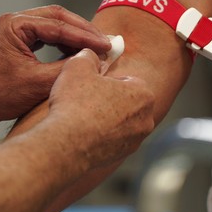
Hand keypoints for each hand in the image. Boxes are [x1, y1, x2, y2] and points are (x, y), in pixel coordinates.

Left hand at [0, 6, 112, 131]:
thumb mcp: (39, 84)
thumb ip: (68, 68)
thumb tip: (93, 59)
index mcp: (14, 25)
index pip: (59, 26)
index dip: (86, 36)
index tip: (106, 45)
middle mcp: (12, 21)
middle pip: (57, 17)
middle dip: (83, 31)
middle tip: (105, 42)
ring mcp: (12, 29)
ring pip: (51, 24)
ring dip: (73, 35)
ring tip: (95, 47)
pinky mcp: (14, 40)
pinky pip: (44, 34)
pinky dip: (62, 41)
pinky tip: (76, 52)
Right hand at [47, 48, 155, 169]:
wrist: (65, 145)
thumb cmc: (75, 105)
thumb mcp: (78, 66)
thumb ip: (89, 55)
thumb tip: (91, 55)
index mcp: (143, 94)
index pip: (127, 80)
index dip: (107, 80)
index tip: (92, 83)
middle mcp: (146, 120)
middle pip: (126, 101)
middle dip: (109, 99)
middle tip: (86, 99)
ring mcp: (134, 141)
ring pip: (119, 122)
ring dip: (105, 118)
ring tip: (82, 116)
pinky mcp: (121, 156)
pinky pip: (111, 140)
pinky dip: (100, 135)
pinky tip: (82, 132)